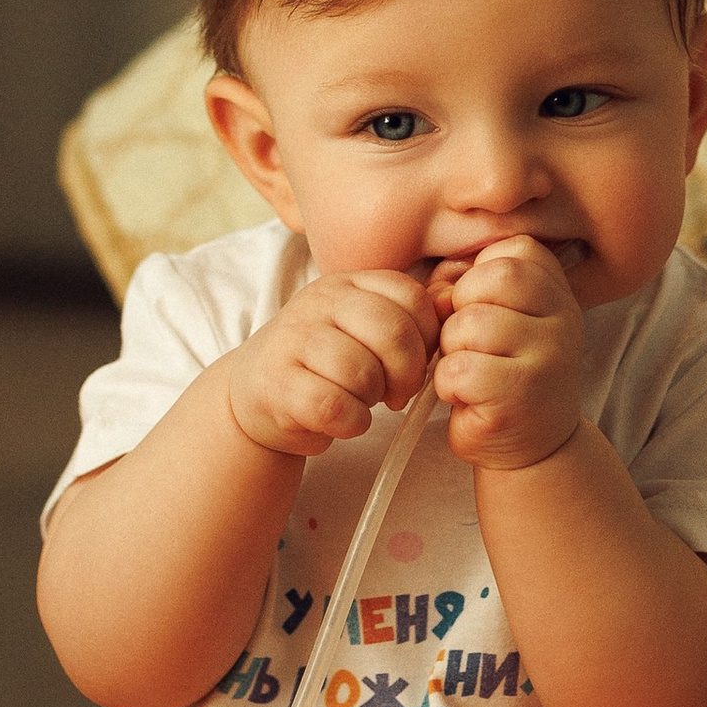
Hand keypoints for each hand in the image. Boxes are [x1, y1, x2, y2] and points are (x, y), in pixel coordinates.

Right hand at [222, 271, 441, 461]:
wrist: (253, 394)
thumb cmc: (322, 364)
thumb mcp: (360, 328)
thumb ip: (404, 317)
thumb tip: (454, 305)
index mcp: (347, 284)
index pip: (410, 296)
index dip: (428, 336)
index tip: (417, 362)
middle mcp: (318, 303)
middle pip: (393, 332)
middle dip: (408, 373)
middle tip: (398, 393)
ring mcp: (294, 340)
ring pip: (363, 372)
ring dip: (373, 399)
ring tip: (361, 401)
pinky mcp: (278, 384)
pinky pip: (335, 406)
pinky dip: (352, 422)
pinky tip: (345, 420)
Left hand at [433, 235, 584, 470]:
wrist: (533, 448)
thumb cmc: (502, 374)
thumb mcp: (491, 317)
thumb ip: (464, 287)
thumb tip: (438, 290)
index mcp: (558, 292)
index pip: (515, 249)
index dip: (480, 275)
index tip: (481, 308)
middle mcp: (564, 319)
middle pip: (495, 277)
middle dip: (462, 307)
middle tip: (468, 341)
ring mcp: (549, 357)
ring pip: (471, 324)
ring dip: (452, 350)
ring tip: (469, 371)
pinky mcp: (521, 395)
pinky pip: (460, 369)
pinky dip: (448, 384)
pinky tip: (467, 397)